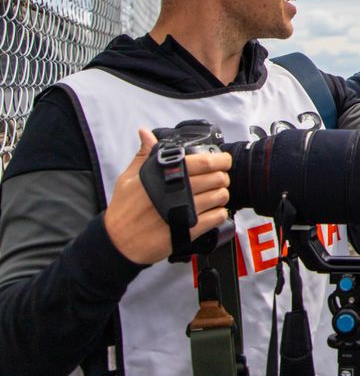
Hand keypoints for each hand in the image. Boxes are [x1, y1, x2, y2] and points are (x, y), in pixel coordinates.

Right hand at [103, 129, 232, 264]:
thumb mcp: (129, 178)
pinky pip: (217, 217)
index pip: (203, 162)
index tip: (223, 160)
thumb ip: (144, 155)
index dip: (220, 160)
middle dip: (222, 176)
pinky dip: (219, 212)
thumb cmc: (124, 209)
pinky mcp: (189, 229)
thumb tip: (146, 133)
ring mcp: (184, 211)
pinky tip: (212, 211)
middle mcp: (176, 191)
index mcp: (164, 175)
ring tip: (215, 194)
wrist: (119, 242)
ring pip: (220, 196)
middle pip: (216, 178)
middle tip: (219, 178)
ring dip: (222, 194)